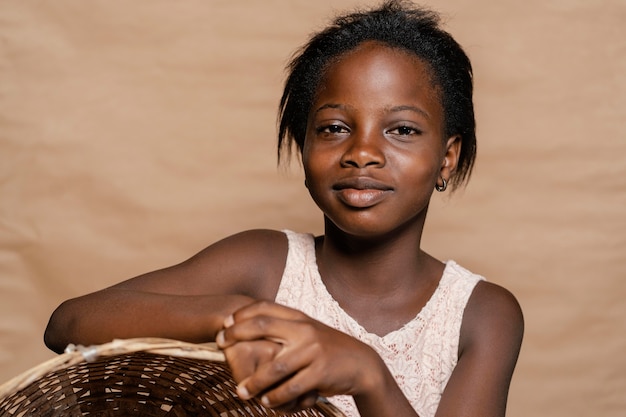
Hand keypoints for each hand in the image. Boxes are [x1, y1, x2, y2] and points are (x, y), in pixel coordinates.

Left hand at [216, 300, 382, 410]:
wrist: (361, 363)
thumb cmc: (327, 348)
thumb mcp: (308, 331)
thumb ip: (285, 328)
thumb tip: (251, 326)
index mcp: (299, 318)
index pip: (265, 308)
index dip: (241, 315)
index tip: (224, 326)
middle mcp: (304, 329)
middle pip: (263, 327)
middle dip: (237, 335)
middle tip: (220, 345)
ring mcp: (313, 350)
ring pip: (275, 366)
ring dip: (254, 382)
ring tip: (242, 392)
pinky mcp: (320, 372)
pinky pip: (291, 387)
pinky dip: (276, 397)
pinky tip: (267, 402)